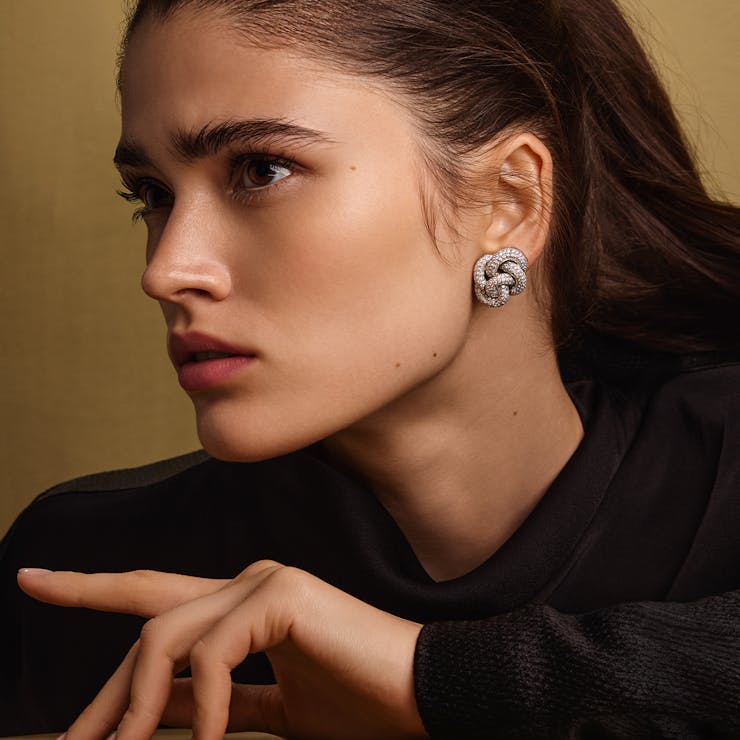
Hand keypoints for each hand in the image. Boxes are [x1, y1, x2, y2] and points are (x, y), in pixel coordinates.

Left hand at [18, 563, 426, 739]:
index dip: (92, 588)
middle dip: (105, 690)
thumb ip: (215, 704)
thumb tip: (157, 713)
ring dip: (140, 704)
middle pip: (147, 623)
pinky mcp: (283, 594)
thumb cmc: (357, 704)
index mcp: (245, 604)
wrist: (422, 695)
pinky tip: (217, 738)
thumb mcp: (269, 713)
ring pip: (167, 636)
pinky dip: (205, 705)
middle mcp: (248, 581)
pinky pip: (215, 653)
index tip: (35, 580)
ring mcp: (265, 581)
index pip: (156, 596)